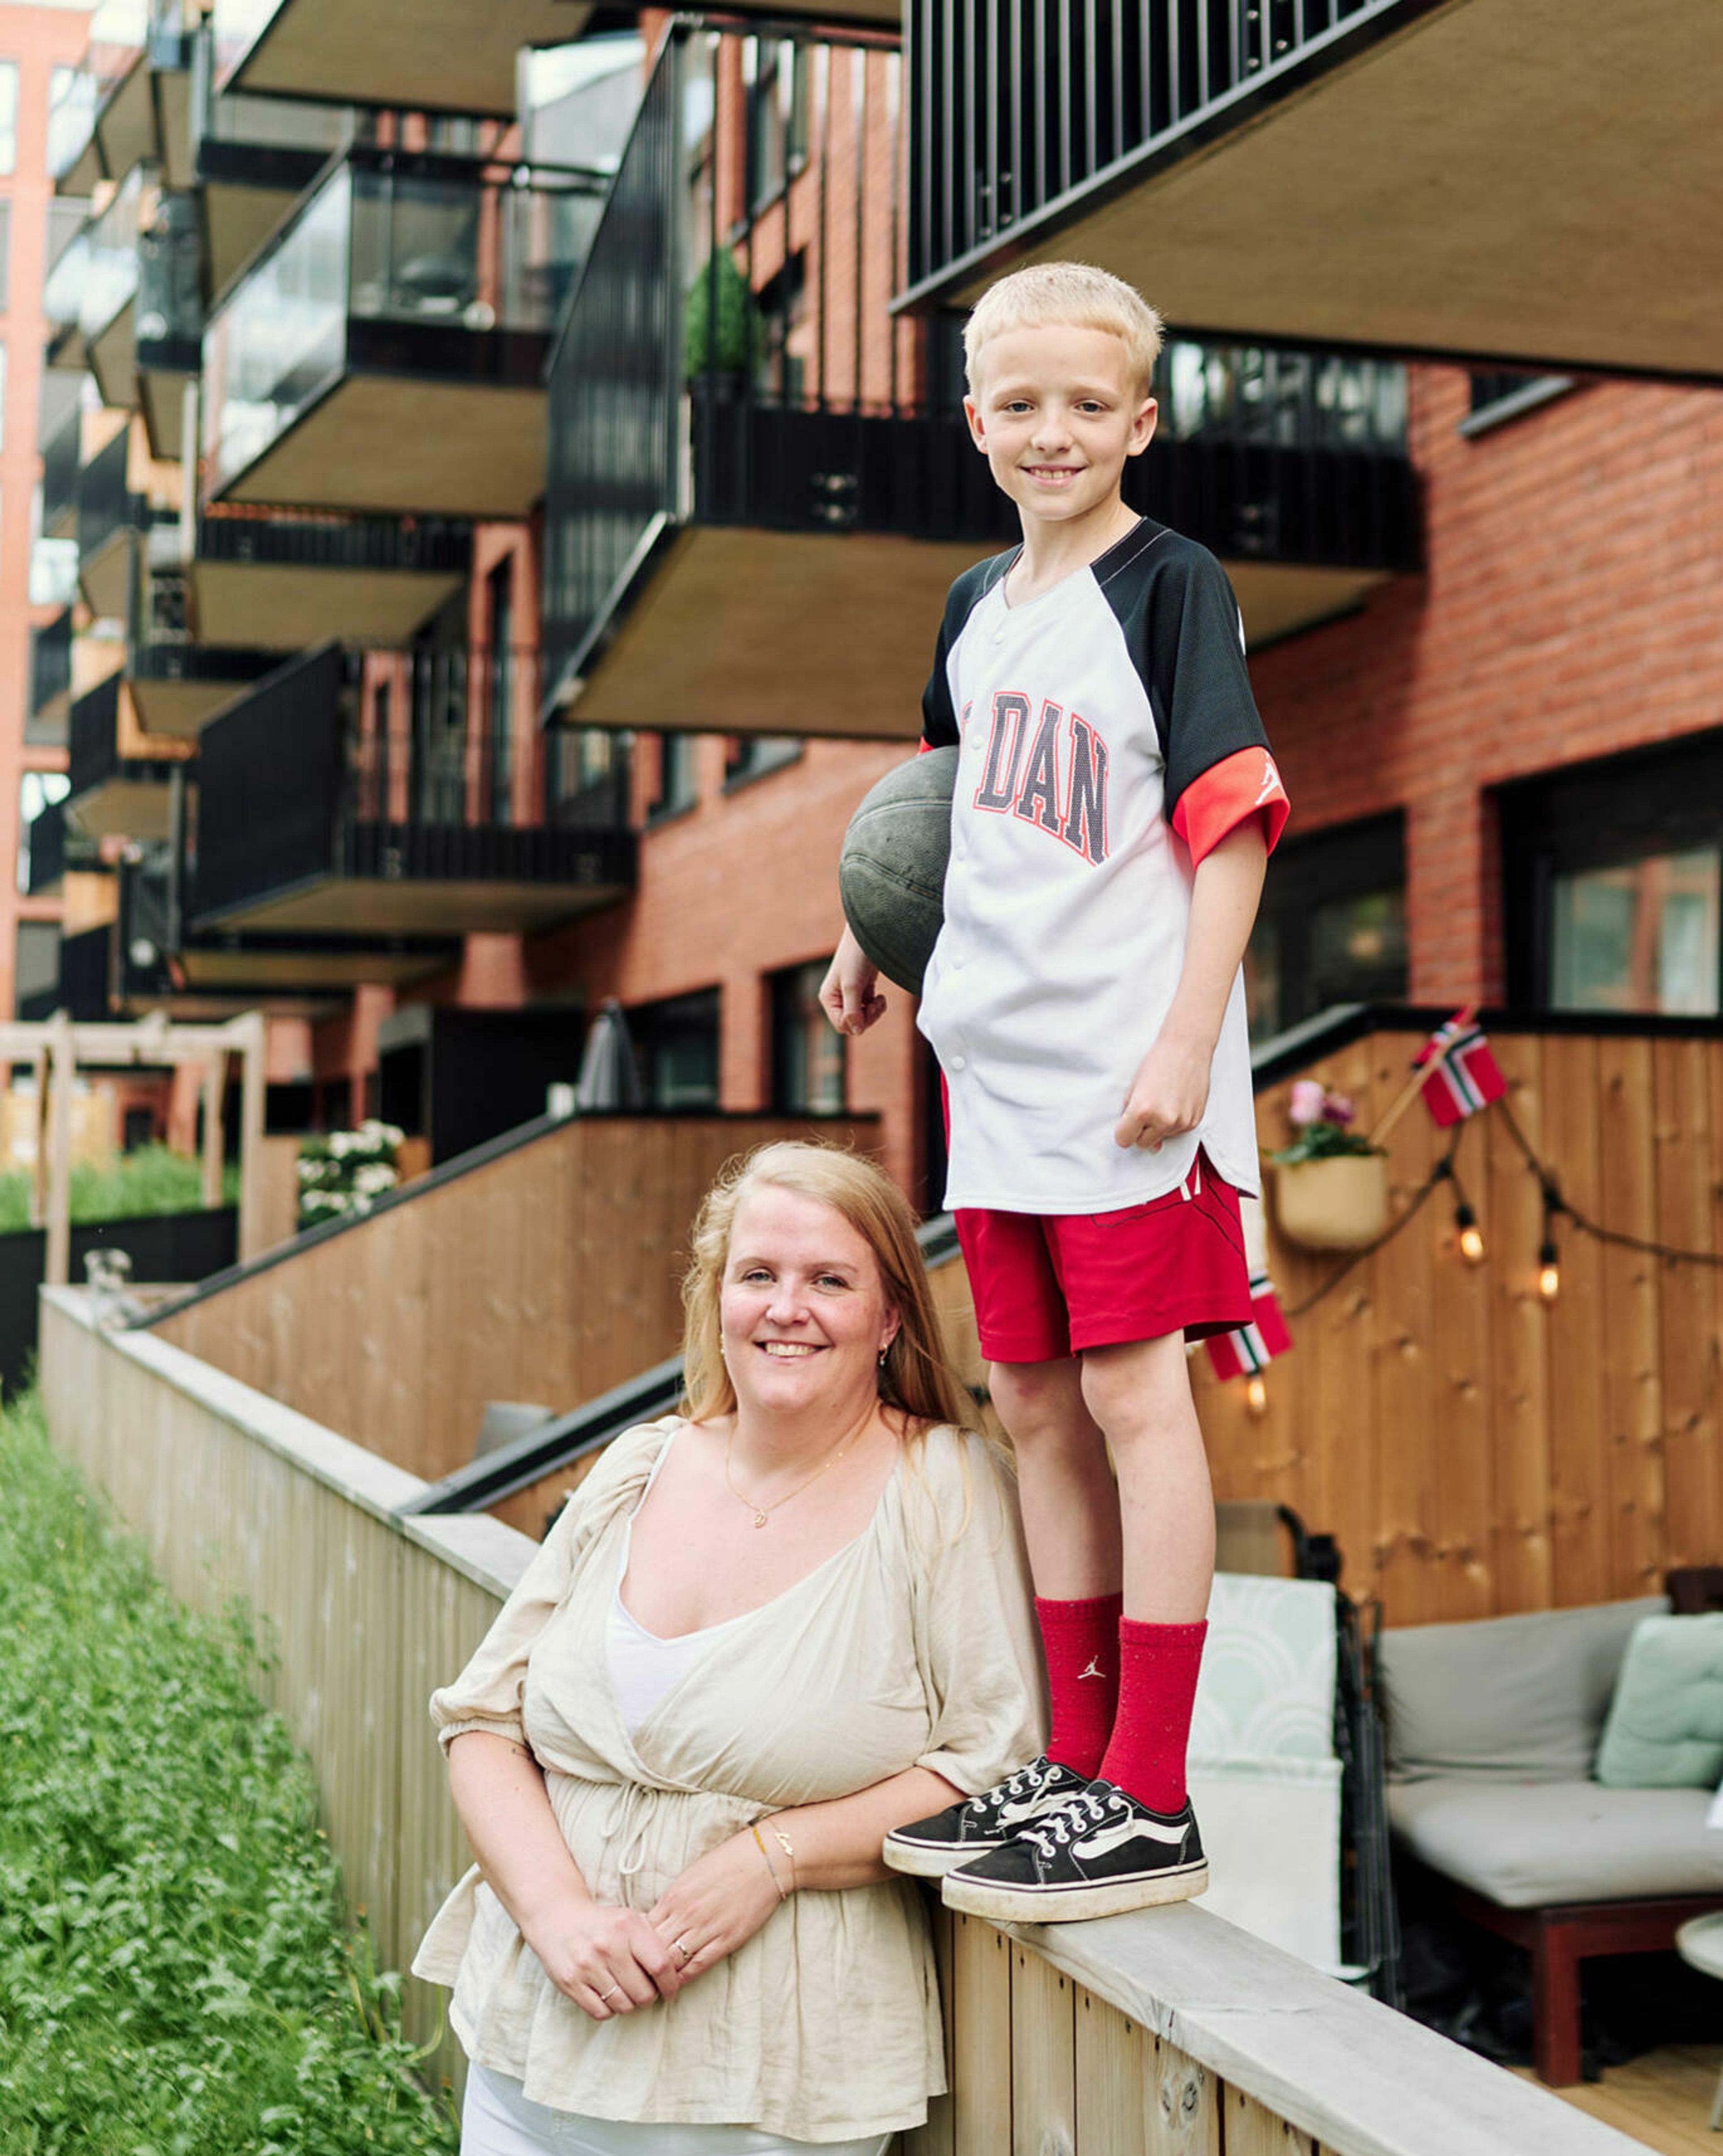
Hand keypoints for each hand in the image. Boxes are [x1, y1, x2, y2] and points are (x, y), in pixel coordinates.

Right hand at [521, 1892, 681, 2021]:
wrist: (557, 1918)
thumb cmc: (602, 1923)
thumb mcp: (630, 1919)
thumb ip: (652, 1940)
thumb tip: (677, 1970)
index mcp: (628, 1926)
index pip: (660, 1965)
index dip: (671, 1984)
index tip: (671, 1990)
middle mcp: (608, 1945)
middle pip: (643, 1993)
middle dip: (649, 1997)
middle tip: (645, 1991)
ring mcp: (587, 1965)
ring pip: (623, 2005)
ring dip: (629, 2004)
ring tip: (625, 1991)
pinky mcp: (570, 1982)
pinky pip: (601, 2012)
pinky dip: (609, 2009)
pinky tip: (608, 1995)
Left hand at [647, 1831, 784, 1986]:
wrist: (763, 1860)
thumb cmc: (727, 1862)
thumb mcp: (691, 1876)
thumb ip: (673, 1900)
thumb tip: (657, 1919)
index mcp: (674, 1896)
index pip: (643, 1930)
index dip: (634, 1945)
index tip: (632, 1954)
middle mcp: (686, 1915)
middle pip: (653, 1948)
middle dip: (643, 1964)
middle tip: (638, 1975)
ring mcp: (706, 1929)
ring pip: (672, 1961)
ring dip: (661, 1974)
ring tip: (654, 1983)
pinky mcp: (726, 1940)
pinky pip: (697, 1966)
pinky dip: (684, 1977)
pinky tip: (676, 1983)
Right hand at [820, 928, 886, 1036]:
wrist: (870, 935)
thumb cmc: (856, 957)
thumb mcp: (852, 986)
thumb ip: (853, 1010)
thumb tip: (856, 1031)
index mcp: (828, 998)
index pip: (841, 1024)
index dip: (855, 1022)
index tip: (867, 1009)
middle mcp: (837, 998)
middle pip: (852, 1024)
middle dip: (866, 1018)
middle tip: (875, 1005)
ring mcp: (850, 994)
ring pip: (862, 1018)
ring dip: (873, 1013)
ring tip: (879, 1000)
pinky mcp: (863, 989)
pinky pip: (869, 1009)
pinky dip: (876, 1006)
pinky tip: (880, 996)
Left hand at [1114, 1031, 1211, 1151]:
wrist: (1187, 1048)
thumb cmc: (1157, 1064)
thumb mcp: (1133, 1088)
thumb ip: (1131, 1116)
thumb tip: (1151, 1146)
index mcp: (1142, 1111)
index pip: (1123, 1140)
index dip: (1123, 1131)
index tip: (1127, 1121)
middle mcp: (1163, 1120)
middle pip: (1142, 1144)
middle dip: (1140, 1131)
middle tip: (1146, 1109)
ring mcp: (1181, 1122)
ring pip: (1161, 1139)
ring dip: (1158, 1126)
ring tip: (1163, 1100)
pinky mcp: (1194, 1122)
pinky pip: (1177, 1132)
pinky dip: (1173, 1123)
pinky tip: (1175, 1102)